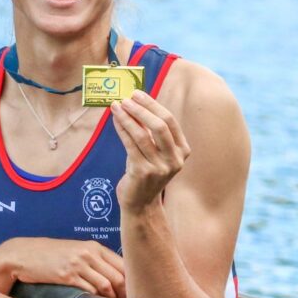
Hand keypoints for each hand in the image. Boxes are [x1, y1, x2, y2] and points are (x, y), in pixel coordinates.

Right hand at [0, 237, 126, 297]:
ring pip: (107, 285)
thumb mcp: (76, 252)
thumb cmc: (50, 255)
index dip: (132, 283)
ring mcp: (78, 263)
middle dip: (126, 295)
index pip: (123, 265)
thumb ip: (95, 262)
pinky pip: (89, 290)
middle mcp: (89, 253)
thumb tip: (115, 281)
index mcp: (94, 247)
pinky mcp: (67, 275)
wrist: (22, 254)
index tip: (136, 295)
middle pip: (119, 276)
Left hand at [111, 90, 189, 209]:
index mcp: (182, 151)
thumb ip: (152, 132)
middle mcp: (175, 159)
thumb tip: (137, 103)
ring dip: (128, 117)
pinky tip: (115, 120)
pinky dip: (121, 129)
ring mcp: (160, 167)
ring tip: (116, 106)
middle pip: (160, 126)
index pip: (170, 121)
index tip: (138, 94)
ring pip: (142, 134)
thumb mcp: (156, 152)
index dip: (153, 105)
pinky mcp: (143, 172)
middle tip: (126, 98)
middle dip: (142, 109)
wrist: (141, 203)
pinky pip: (130, 145)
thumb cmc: (146, 172)